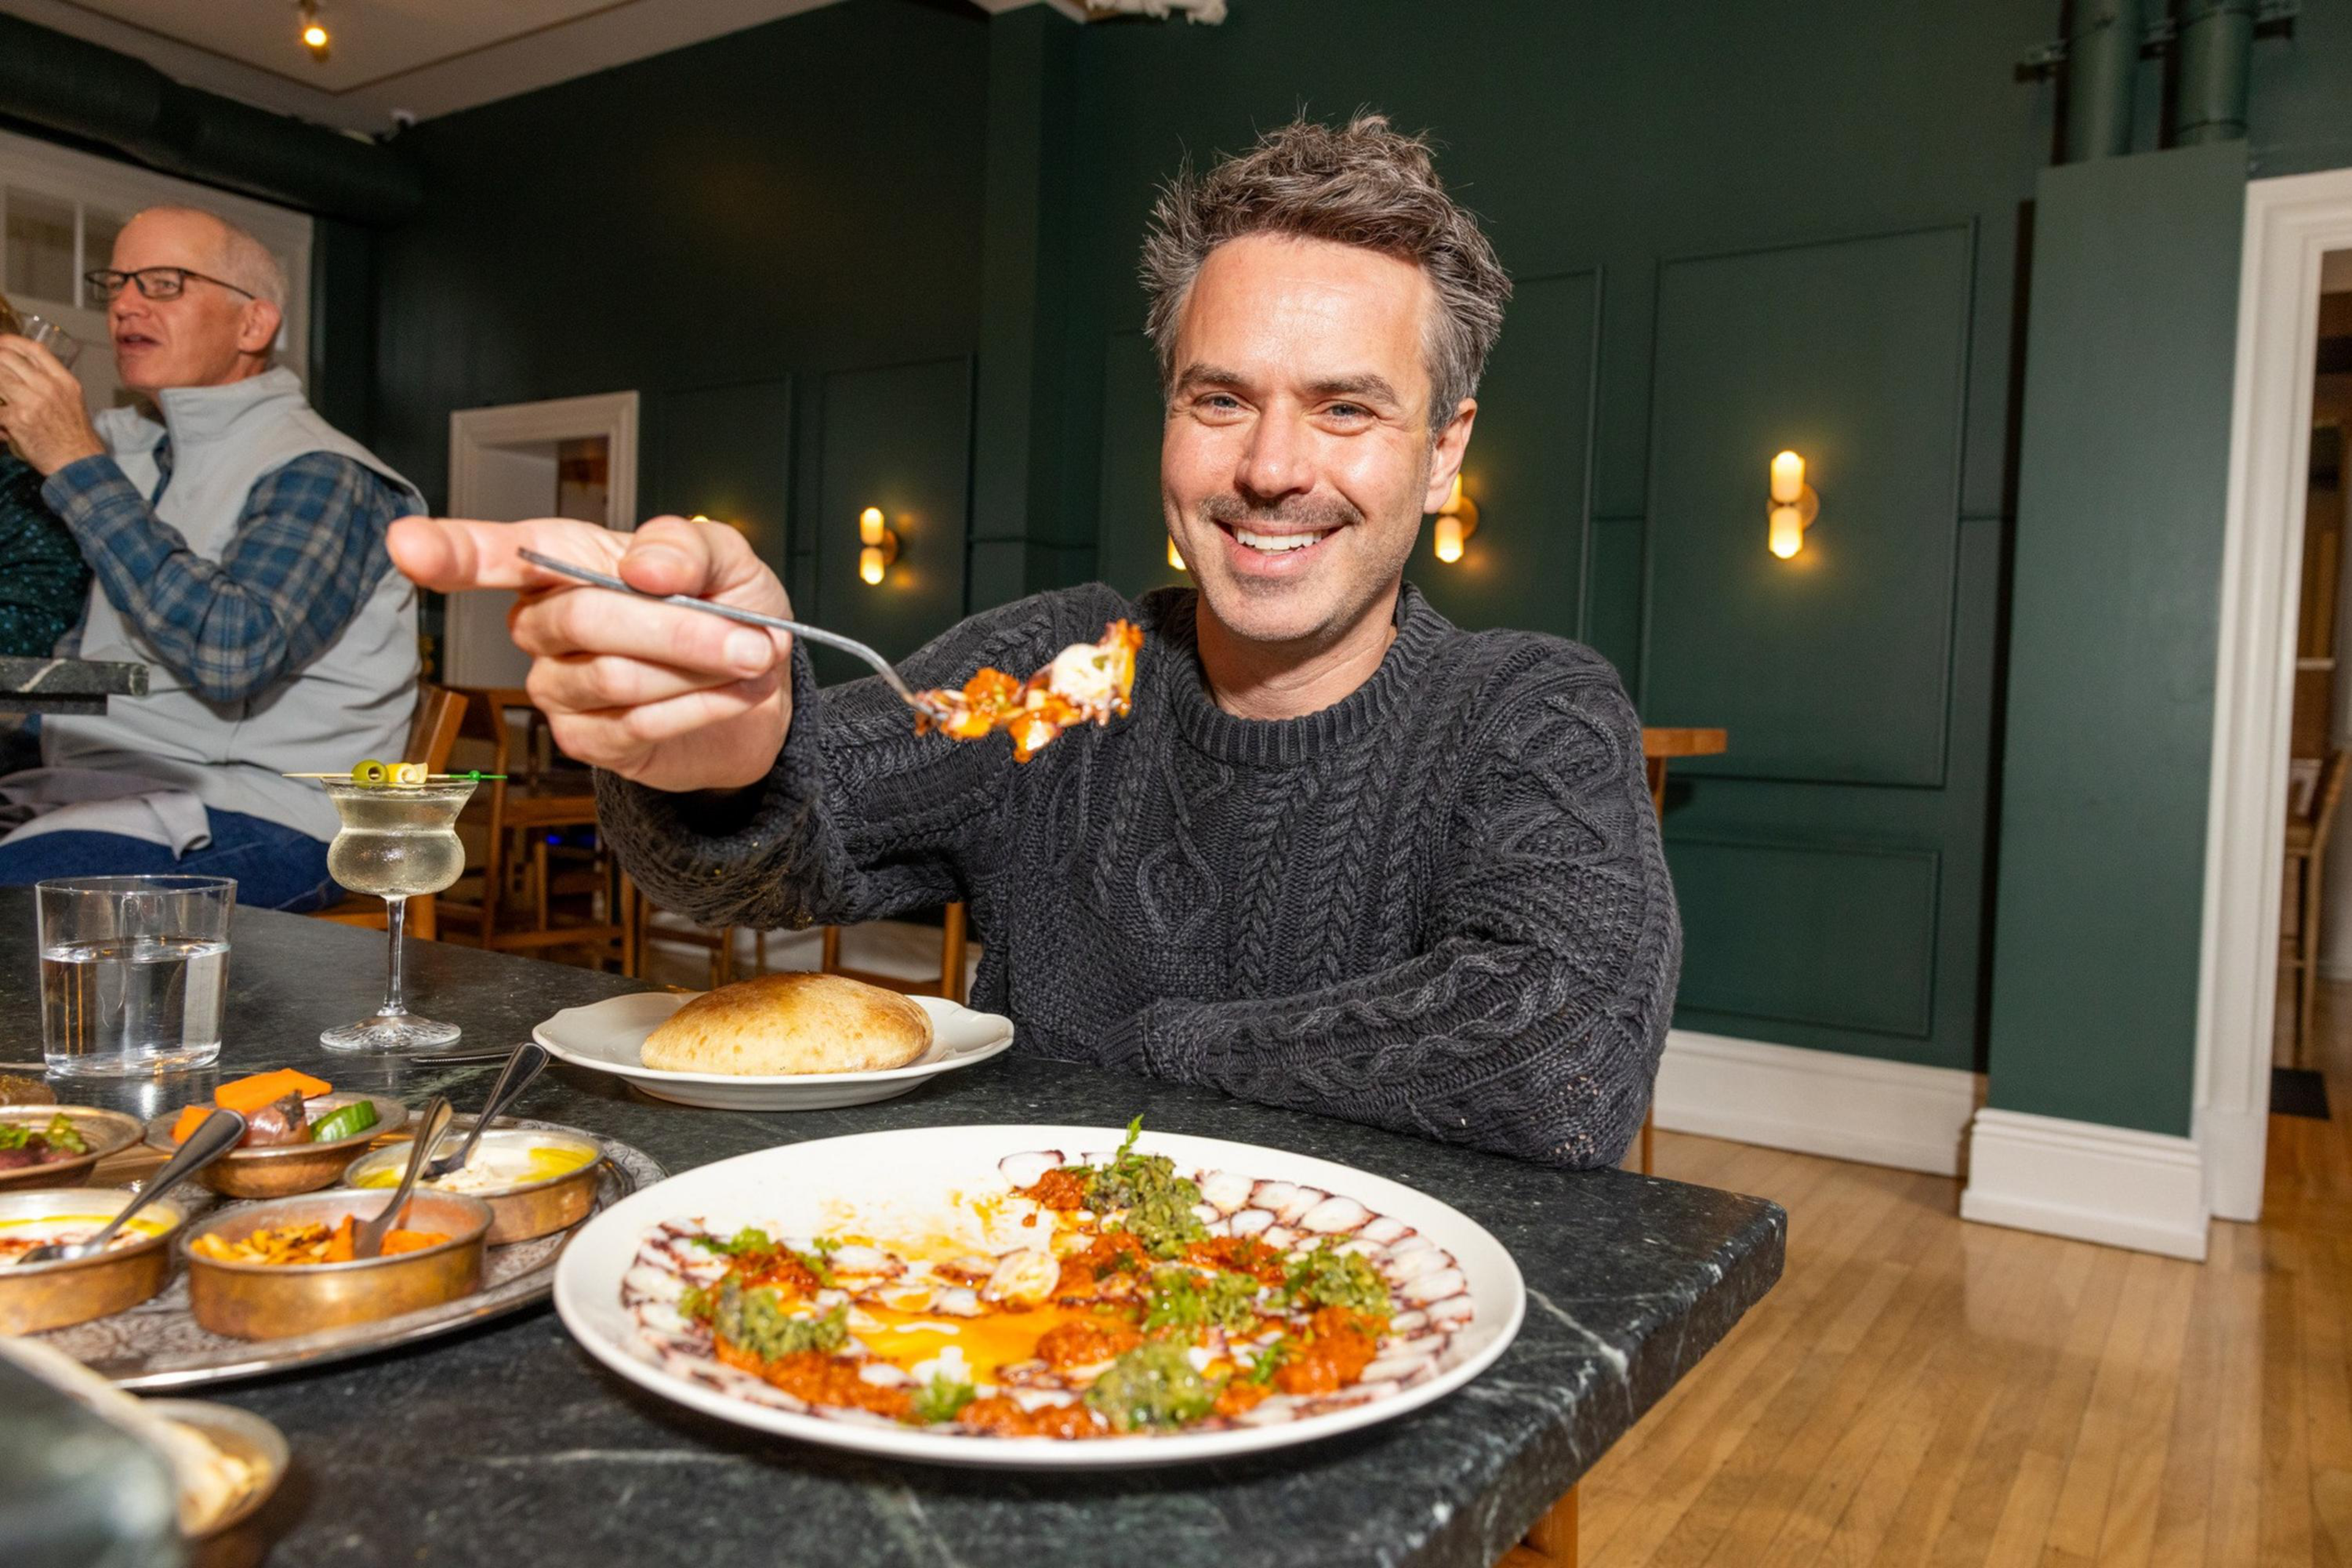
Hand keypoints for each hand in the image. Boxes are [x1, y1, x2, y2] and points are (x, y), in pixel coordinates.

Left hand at [0, 337, 104, 474]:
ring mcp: (31, 402)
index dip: (12, 342)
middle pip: (9, 358)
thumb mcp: (73, 401)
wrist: (78, 462)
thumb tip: (27, 371)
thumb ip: (53, 383)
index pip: (35, 350)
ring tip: (1, 391)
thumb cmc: (76, 436)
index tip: (2, 343)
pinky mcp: (16, 419)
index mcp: (64, 381)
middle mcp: (48, 387)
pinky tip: (2, 422)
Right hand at [387, 515, 793, 791]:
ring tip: (744, 661)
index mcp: (562, 562)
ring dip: (697, 670)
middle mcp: (542, 623)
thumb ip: (689, 545)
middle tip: (752, 636)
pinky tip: (726, 696)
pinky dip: (698, 708)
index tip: (407, 547)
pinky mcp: (582, 741)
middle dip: (680, 628)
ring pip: (615, 676)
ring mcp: (555, 685)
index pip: (487, 553)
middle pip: (584, 618)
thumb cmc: (728, 611)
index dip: (446, 551)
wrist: (759, 692)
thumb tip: (648, 566)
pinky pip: (634, 725)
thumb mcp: (727, 559)